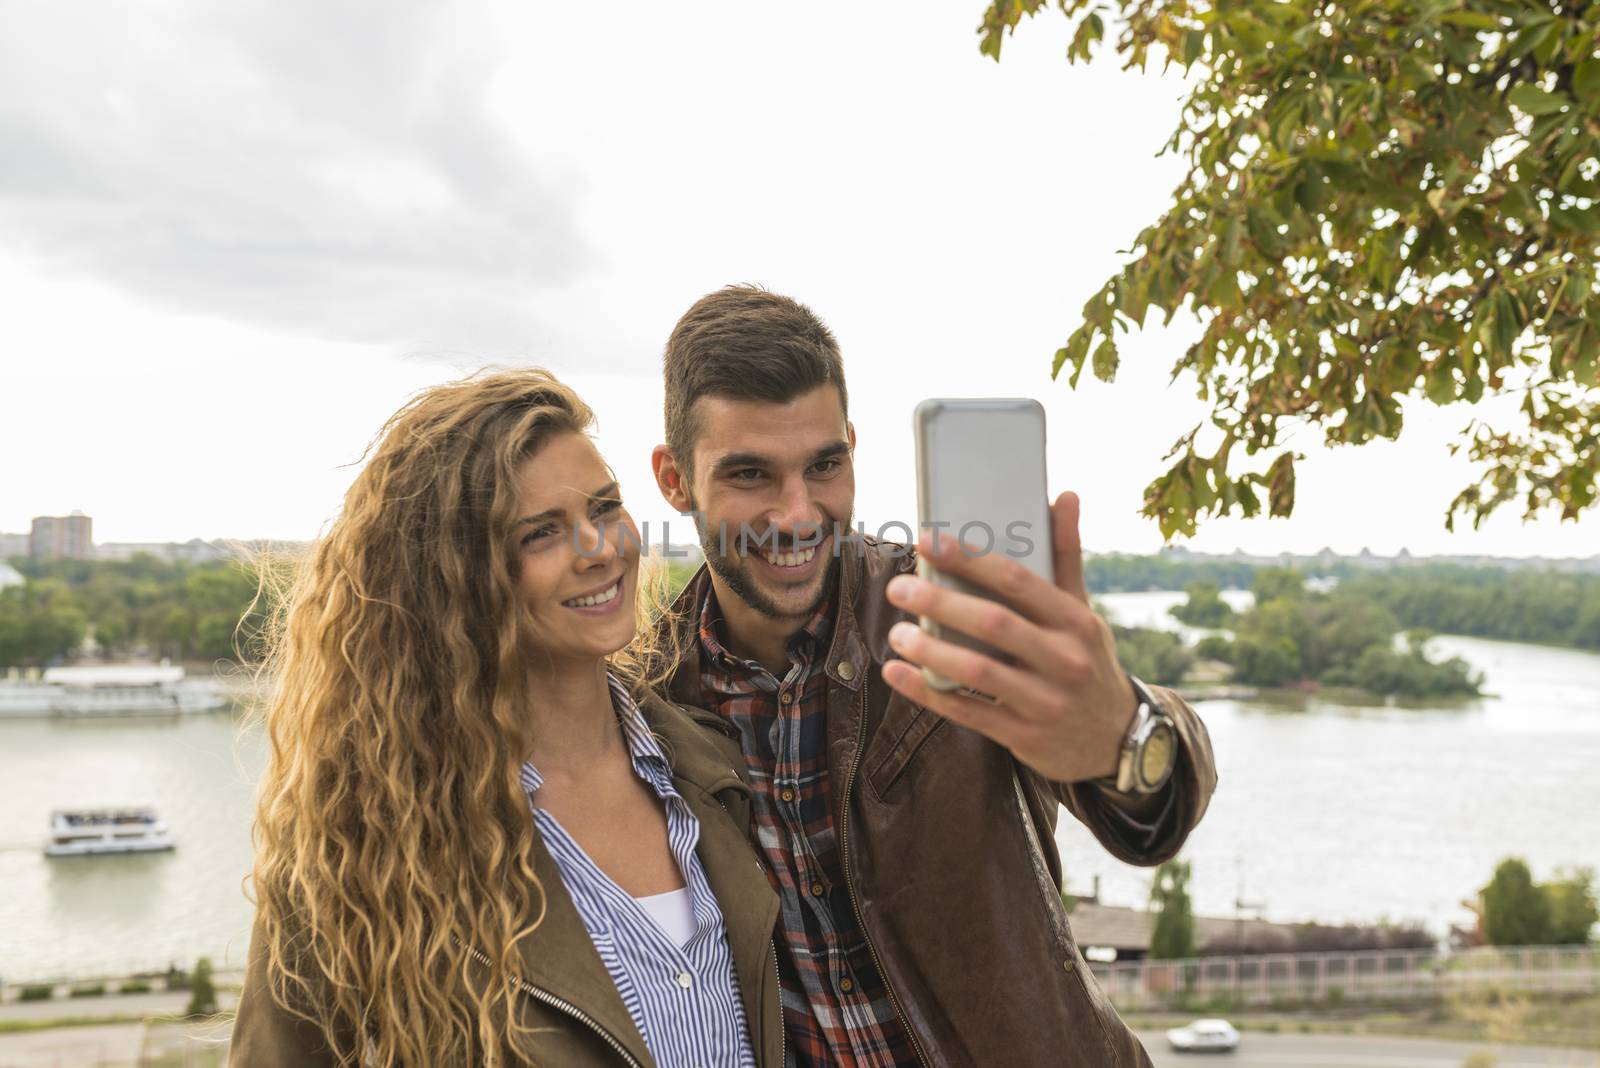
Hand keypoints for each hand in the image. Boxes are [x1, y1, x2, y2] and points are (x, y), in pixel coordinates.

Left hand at [881, 491, 1137, 784]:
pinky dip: (928, 692)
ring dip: (930, 650)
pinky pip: (968, 711)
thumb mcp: (1084, 612)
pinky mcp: (1025, 736)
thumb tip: (1067, 495)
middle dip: (940, 603)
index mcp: (1075, 621)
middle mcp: (1064, 660)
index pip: (1019, 581)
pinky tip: (898, 673)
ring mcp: (1045, 702)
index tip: (927, 541)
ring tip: (897, 634)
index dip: (970, 559)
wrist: (1117, 739)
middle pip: (994, 624)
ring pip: (978, 671)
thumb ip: (1066, 556)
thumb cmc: (1087, 661)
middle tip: (898, 588)